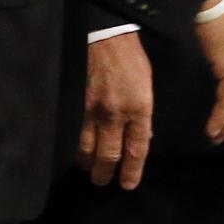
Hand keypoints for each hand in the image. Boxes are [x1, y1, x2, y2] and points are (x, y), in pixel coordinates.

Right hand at [79, 32, 154, 188]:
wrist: (106, 38)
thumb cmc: (132, 61)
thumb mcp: (148, 86)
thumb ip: (145, 115)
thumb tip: (144, 138)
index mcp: (139, 108)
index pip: (136, 149)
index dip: (132, 171)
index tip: (128, 185)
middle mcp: (115, 113)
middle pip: (109, 155)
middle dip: (106, 174)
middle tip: (104, 183)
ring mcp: (93, 111)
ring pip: (87, 150)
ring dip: (89, 165)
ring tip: (91, 171)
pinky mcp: (77, 106)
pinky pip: (74, 135)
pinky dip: (75, 149)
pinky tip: (77, 154)